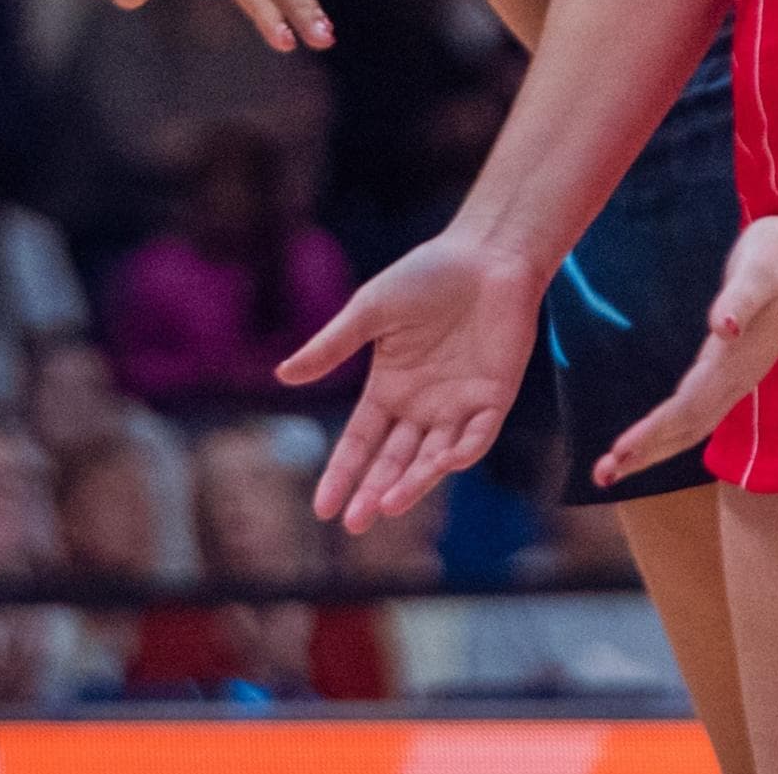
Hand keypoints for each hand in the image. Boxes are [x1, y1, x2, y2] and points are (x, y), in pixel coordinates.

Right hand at [277, 228, 543, 530]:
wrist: (486, 254)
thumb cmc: (427, 276)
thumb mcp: (369, 311)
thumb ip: (331, 346)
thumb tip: (282, 376)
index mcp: (388, 389)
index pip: (360, 443)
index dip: (342, 475)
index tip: (322, 509)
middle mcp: (421, 406)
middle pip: (393, 461)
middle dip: (374, 492)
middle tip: (355, 523)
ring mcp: (458, 405)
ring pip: (433, 458)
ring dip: (413, 483)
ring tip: (389, 505)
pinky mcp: (494, 398)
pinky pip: (477, 435)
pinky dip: (462, 451)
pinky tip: (444, 463)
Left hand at [592, 211, 777, 488]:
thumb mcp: (757, 274)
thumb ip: (739, 301)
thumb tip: (724, 327)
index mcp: (735, 363)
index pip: (687, 409)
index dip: (653, 434)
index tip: (619, 453)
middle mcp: (736, 377)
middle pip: (686, 428)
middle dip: (646, 453)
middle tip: (602, 476)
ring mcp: (737, 373)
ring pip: (692, 423)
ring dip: (655, 445)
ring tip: (618, 464)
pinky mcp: (734, 363)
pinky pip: (698, 407)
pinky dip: (670, 426)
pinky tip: (656, 433)